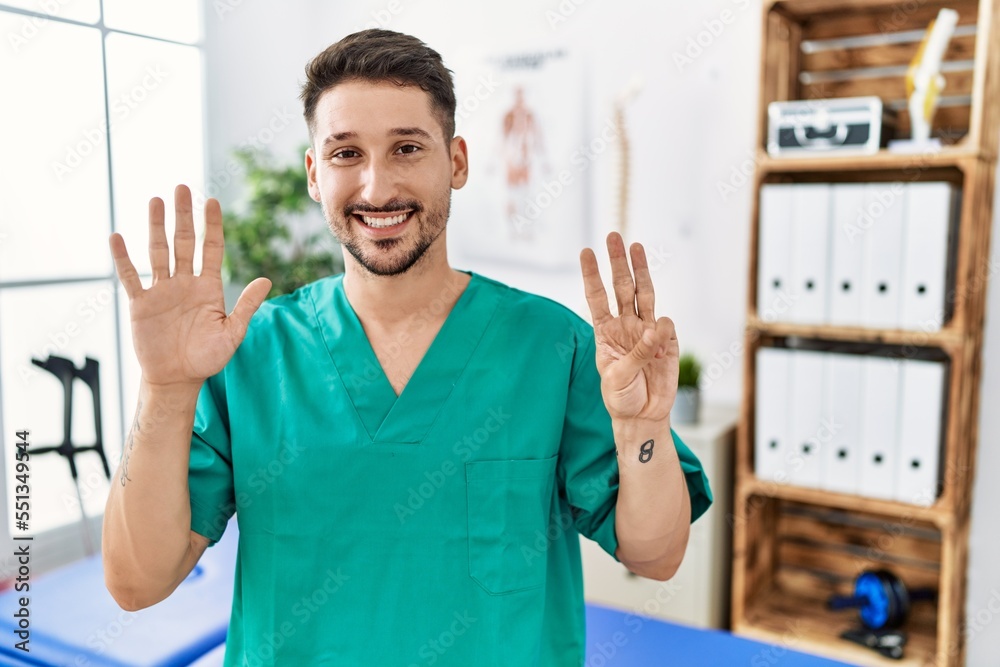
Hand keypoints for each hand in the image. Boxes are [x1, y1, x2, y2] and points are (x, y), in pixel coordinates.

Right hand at [109, 184, 271, 388]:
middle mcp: (185, 283)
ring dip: (156, 226)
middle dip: (183, 215)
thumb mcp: (233, 333)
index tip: (212, 200)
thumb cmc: (208, 358)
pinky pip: (131, 277)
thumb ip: (247, 306)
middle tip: (181, 187)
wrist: (177, 379)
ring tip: (155, 200)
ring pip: (158, 251)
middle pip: (184, 242)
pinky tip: (117, 237)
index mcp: (209, 287)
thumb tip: (267, 279)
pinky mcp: (141, 303)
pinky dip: (123, 258)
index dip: (212, 225)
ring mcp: (162, 291)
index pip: (212, 248)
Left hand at [579, 232, 678, 421]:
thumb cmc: (622, 397)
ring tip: (637, 247)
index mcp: (605, 332)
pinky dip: (663, 329)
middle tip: (613, 236)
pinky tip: (659, 339)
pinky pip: (666, 327)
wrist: (643, 415)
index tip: (586, 252)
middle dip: (617, 261)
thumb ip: (637, 353)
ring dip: (641, 270)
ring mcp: (647, 331)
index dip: (592, 275)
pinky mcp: (667, 342)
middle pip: (621, 287)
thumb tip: (655, 327)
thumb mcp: (618, 377)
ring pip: (644, 294)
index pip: (597, 298)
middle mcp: (626, 325)